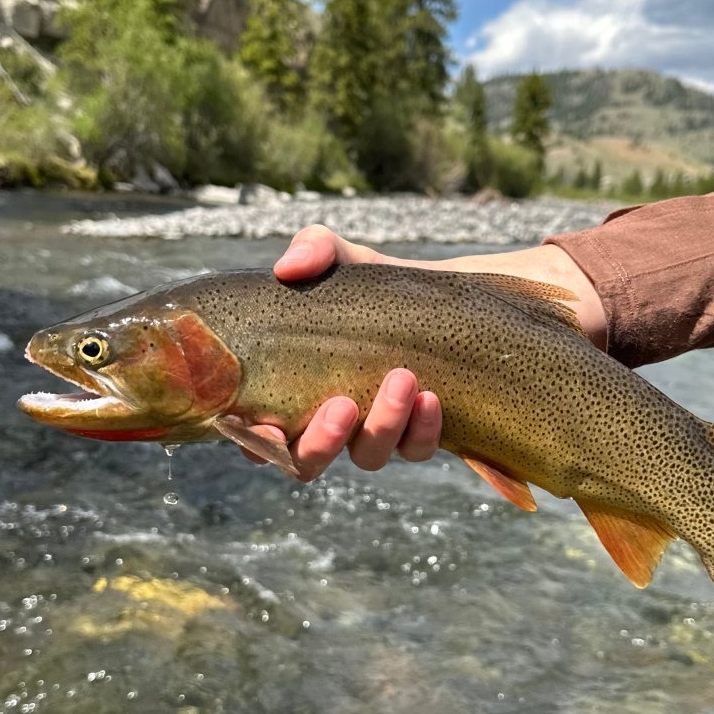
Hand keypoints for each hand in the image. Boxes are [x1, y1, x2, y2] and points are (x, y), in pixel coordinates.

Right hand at [242, 225, 604, 481]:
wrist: (459, 295)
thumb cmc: (382, 285)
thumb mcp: (347, 259)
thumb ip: (314, 251)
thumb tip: (289, 269)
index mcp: (294, 391)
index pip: (259, 434)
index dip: (254, 442)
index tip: (266, 426)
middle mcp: (332, 422)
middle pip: (308, 462)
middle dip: (320, 442)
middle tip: (342, 404)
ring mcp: (378, 433)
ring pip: (368, 457)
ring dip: (382, 426)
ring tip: (404, 379)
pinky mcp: (424, 434)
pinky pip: (418, 449)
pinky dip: (424, 429)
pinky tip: (432, 398)